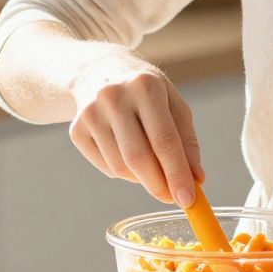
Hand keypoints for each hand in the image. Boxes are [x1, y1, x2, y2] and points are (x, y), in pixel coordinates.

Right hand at [66, 48, 203, 207]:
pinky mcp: (76, 130)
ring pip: (121, 167)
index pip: (164, 140)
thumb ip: (187, 141)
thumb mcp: (173, 104)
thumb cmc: (145, 92)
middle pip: (139, 157)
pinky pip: (106, 167)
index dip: (177, 173)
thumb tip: (196, 179)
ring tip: (151, 164)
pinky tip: (127, 152)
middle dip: (159, 185)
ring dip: (142, 178)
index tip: (188, 200)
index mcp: (145, 87)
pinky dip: (123, 172)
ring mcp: (90, 114)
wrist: (99, 71)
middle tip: (173, 198)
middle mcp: (114, 97)